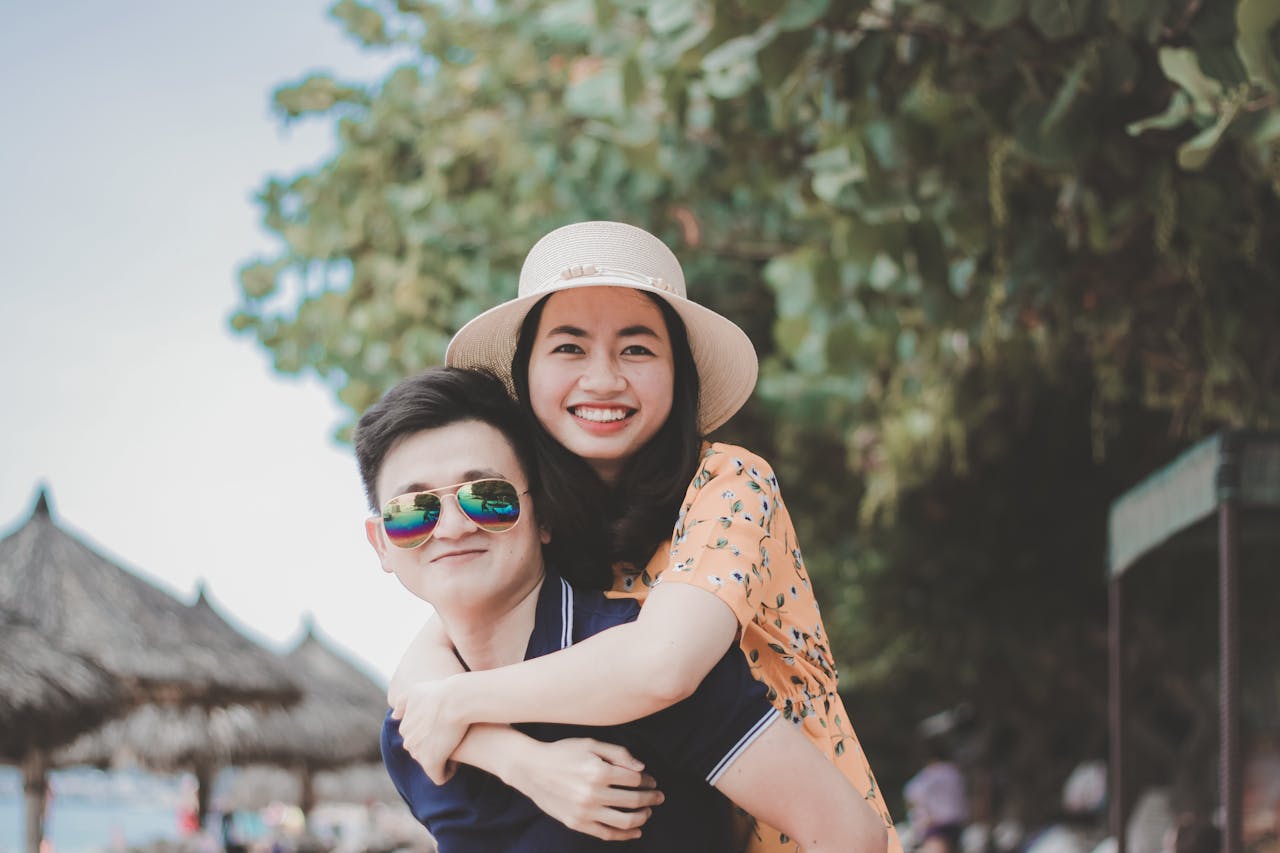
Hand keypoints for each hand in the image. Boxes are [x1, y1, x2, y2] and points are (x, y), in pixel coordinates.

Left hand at [393, 677, 467, 783]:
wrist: (455, 699)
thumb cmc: (440, 692)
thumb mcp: (416, 691)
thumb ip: (402, 702)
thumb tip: (394, 715)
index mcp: (405, 728)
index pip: (418, 740)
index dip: (433, 737)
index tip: (445, 730)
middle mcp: (408, 741)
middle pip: (423, 752)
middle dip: (436, 749)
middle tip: (452, 739)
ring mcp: (419, 753)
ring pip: (431, 763)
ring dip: (442, 759)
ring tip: (455, 749)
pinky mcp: (431, 762)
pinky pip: (439, 777)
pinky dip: (447, 772)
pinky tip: (457, 764)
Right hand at [504, 738, 663, 840]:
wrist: (531, 768)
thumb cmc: (562, 752)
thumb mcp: (590, 743)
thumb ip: (618, 753)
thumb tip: (641, 767)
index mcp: (598, 771)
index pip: (634, 779)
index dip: (648, 780)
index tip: (652, 780)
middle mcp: (593, 793)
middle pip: (633, 800)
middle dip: (651, 798)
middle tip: (659, 796)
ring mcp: (585, 811)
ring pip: (624, 821)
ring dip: (642, 817)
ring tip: (648, 812)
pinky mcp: (576, 823)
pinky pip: (606, 834)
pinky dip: (624, 835)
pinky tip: (636, 831)